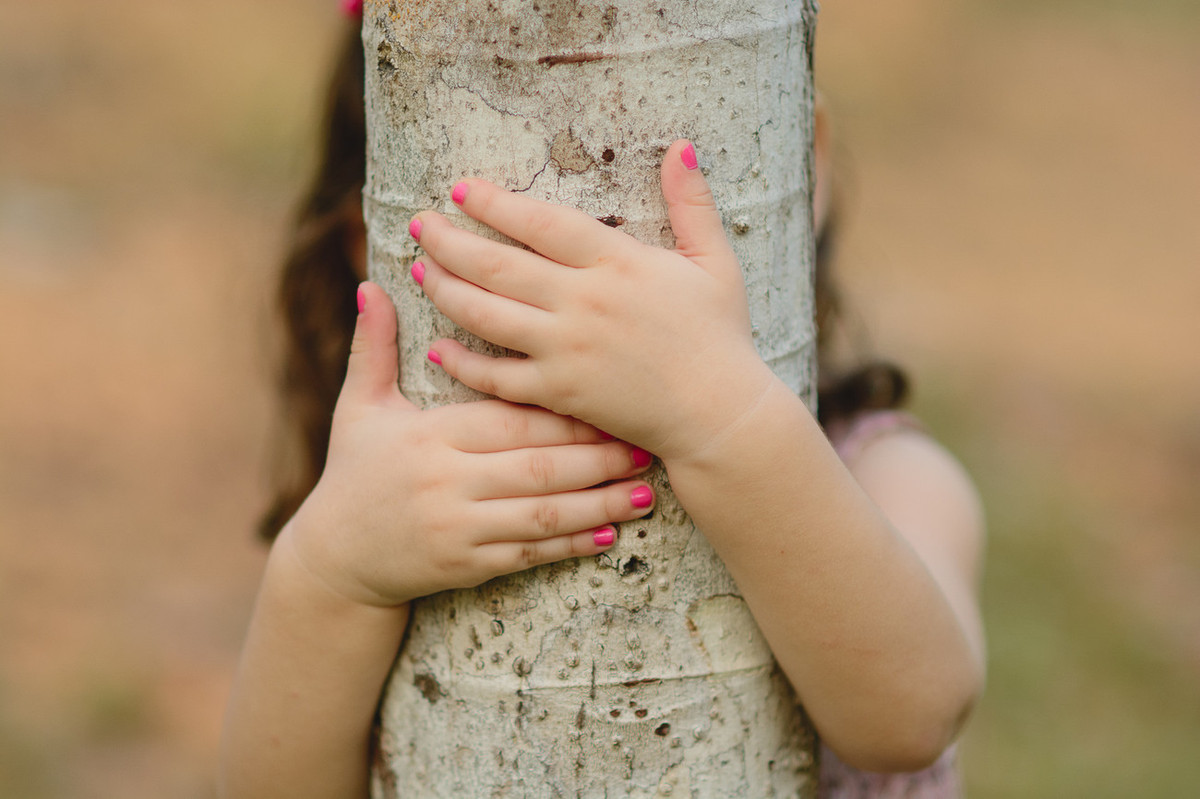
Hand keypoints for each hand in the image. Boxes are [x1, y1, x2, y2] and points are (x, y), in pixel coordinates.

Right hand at [286, 282, 656, 607]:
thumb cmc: (354, 472)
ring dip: (598, 504)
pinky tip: (608, 536)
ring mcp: (459, 529)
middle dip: (596, 458)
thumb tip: (373, 285)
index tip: (609, 400)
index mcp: (432, 436)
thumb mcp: (357, 407)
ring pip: (542, 516)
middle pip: (538, 467)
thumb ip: (373, 347)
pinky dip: (570, 546)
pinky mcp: (467, 568)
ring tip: (646, 492)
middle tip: (644, 444)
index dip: (563, 412)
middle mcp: (448, 483)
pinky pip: (529, 555)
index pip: (509, 419)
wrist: (336, 560)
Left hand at [409, 139, 775, 461]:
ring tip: (419, 270)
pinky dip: (463, 362)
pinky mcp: (560, 393)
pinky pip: (497, 377)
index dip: (496, 203)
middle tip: (419, 224)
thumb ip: (692, 203)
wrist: (720, 415)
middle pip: (498, 264)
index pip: (541, 221)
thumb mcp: (715, 262)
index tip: (461, 189)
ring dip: (445, 290)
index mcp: (618, 262)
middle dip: (449, 241)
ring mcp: (567, 349)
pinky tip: (439, 346)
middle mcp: (583, 301)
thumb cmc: (720, 337)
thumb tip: (681, 146)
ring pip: (486, 314)